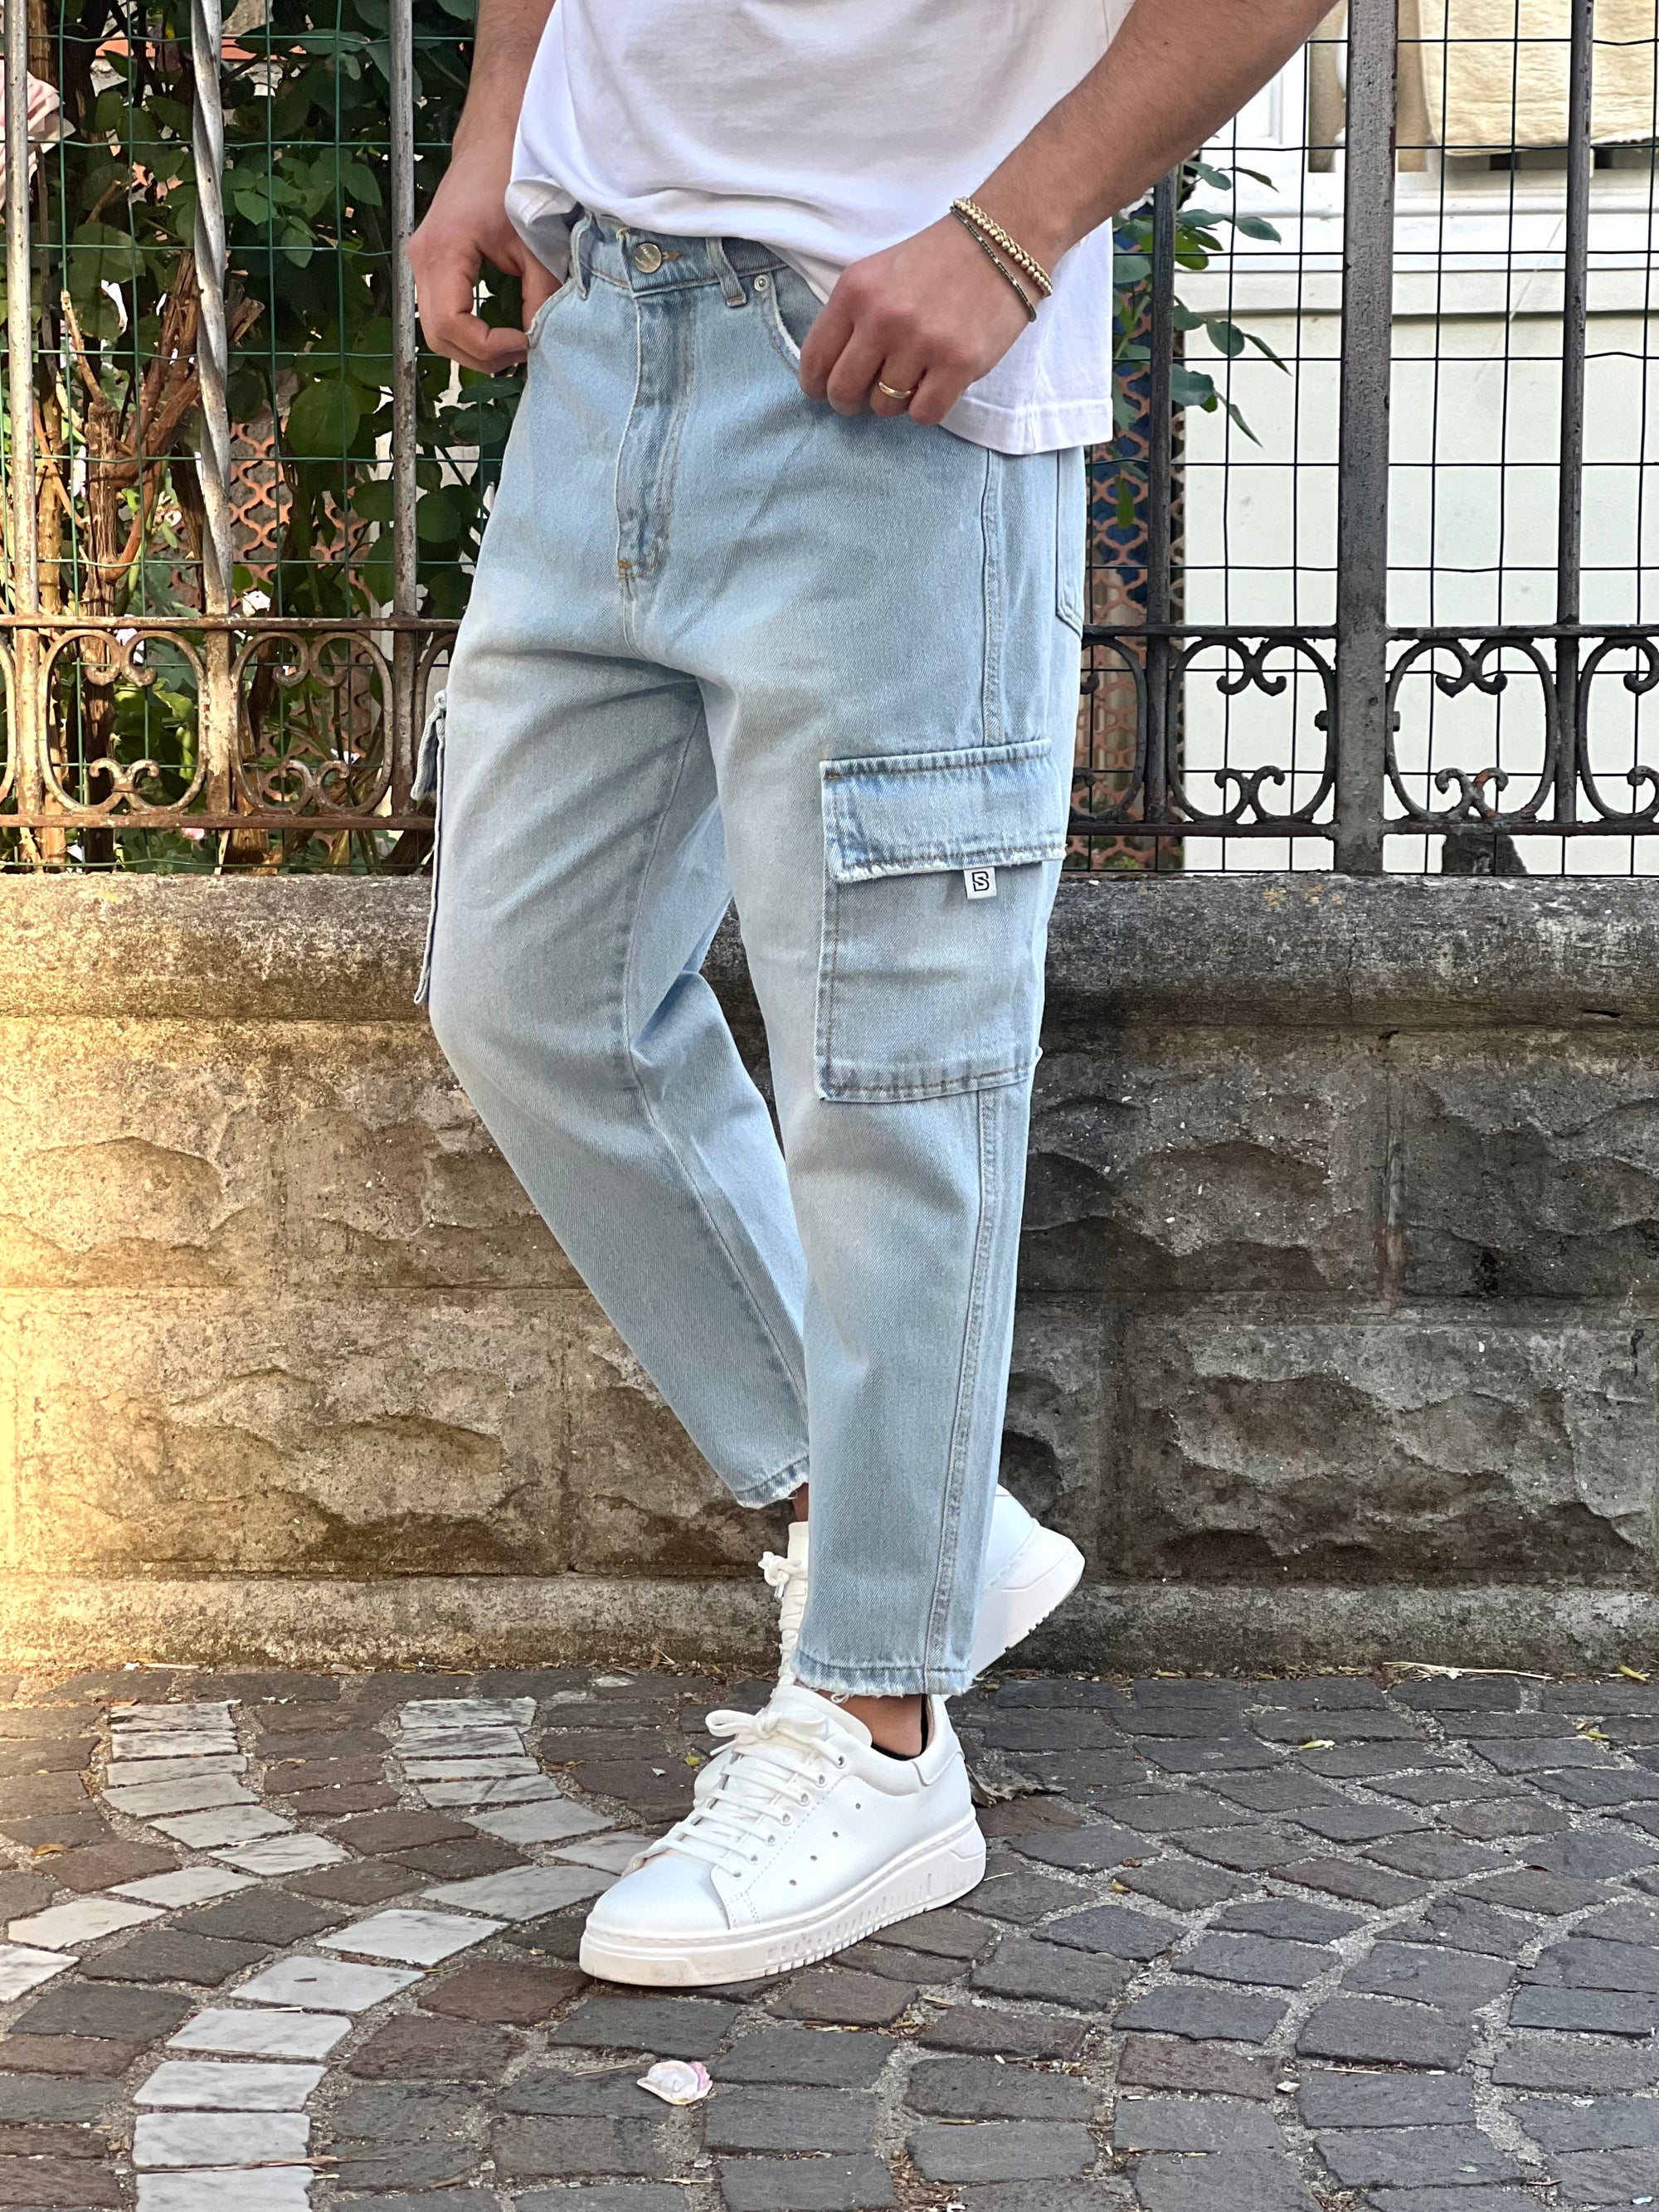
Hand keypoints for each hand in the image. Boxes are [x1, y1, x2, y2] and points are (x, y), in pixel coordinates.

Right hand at [408, 132, 558, 372]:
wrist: (493, 137)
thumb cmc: (514, 178)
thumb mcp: (536, 243)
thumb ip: (541, 297)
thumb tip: (543, 344)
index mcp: (442, 252)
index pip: (452, 326)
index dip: (490, 348)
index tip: (527, 343)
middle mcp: (421, 260)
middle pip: (439, 337)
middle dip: (481, 356)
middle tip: (524, 351)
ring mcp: (421, 263)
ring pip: (437, 331)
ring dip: (474, 349)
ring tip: (516, 343)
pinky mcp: (431, 264)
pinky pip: (441, 314)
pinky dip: (469, 333)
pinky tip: (501, 331)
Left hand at [797, 213, 1037, 427]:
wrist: (1000, 242)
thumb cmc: (935, 262)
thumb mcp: (877, 274)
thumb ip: (850, 317)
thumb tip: (831, 374)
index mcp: (855, 291)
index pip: (815, 359)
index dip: (816, 385)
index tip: (825, 390)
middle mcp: (883, 318)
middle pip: (843, 391)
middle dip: (849, 402)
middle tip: (864, 396)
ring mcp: (921, 342)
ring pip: (884, 407)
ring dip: (894, 401)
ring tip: (911, 377)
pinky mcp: (958, 363)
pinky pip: (923, 415)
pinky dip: (925, 408)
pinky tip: (934, 385)